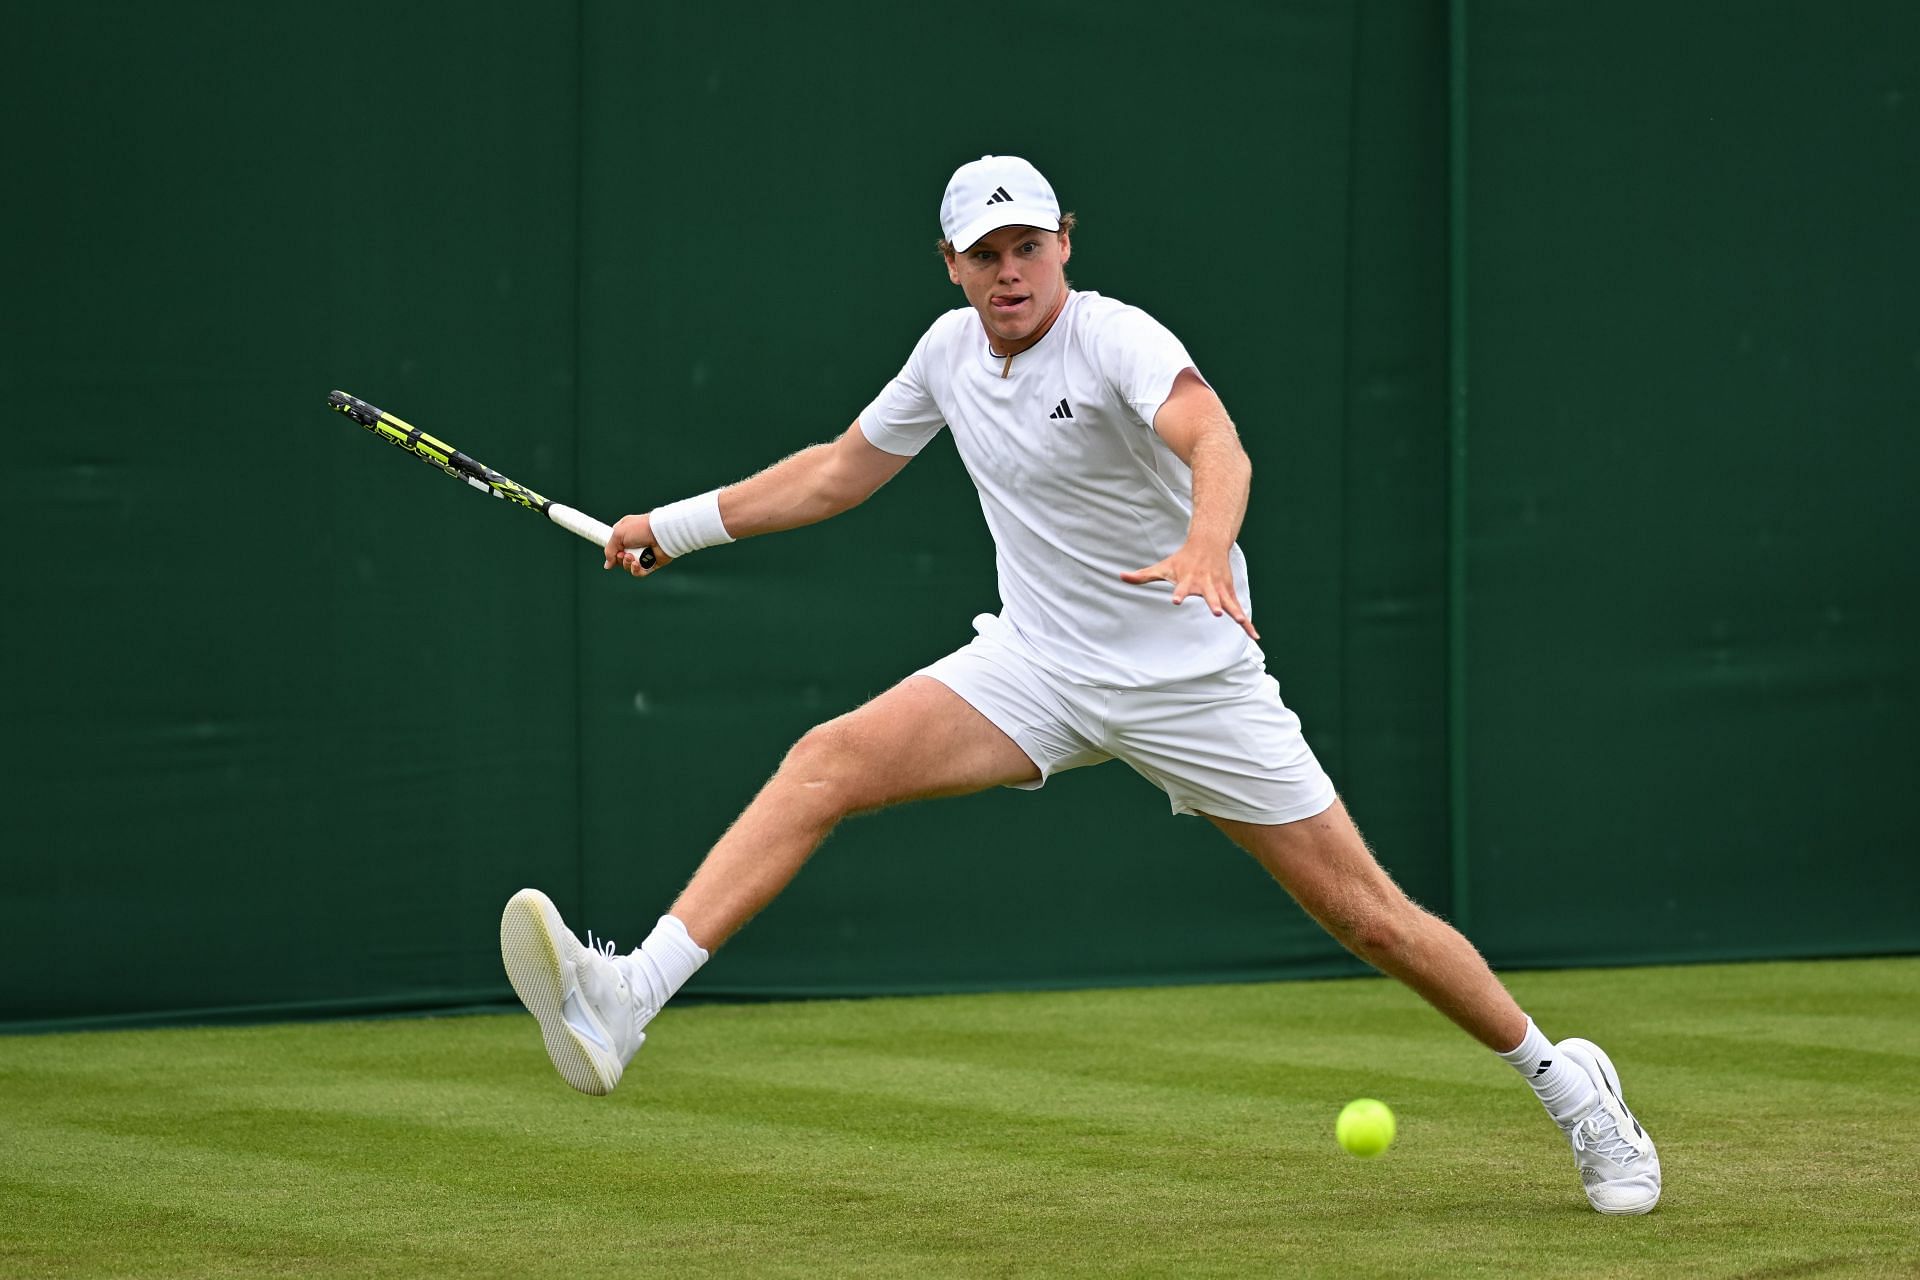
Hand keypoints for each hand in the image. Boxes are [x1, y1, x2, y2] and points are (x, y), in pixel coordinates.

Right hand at [603, 513, 669, 577]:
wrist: (661, 533)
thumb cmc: (640, 528)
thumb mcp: (618, 534)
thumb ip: (609, 550)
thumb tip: (607, 565)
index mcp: (626, 534)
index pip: (615, 547)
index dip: (612, 551)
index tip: (614, 551)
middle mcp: (634, 544)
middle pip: (620, 559)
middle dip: (619, 559)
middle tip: (623, 554)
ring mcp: (643, 554)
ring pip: (629, 567)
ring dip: (627, 564)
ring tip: (631, 557)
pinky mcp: (652, 563)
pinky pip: (640, 572)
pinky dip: (636, 570)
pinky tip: (637, 564)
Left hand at [1120, 545, 1258, 639]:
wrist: (1209, 543)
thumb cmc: (1182, 560)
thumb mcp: (1162, 567)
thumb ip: (1142, 576)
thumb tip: (1120, 576)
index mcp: (1188, 581)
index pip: (1181, 588)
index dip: (1179, 594)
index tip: (1176, 600)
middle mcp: (1206, 585)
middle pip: (1210, 595)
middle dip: (1214, 603)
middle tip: (1216, 611)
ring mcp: (1220, 589)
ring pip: (1229, 603)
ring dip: (1236, 612)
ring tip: (1243, 623)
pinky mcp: (1229, 593)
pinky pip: (1239, 610)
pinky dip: (1247, 623)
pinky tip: (1254, 636)